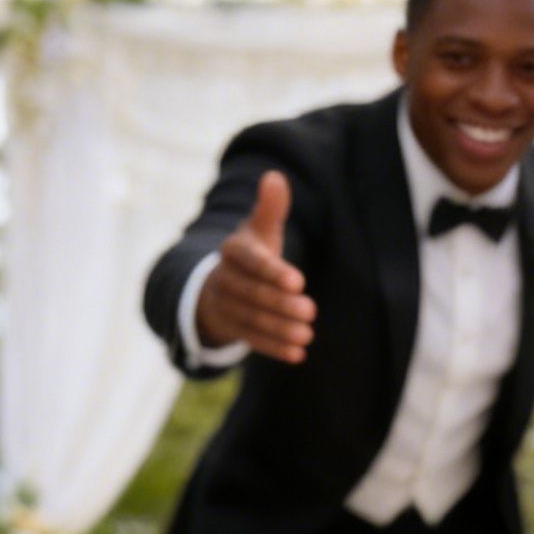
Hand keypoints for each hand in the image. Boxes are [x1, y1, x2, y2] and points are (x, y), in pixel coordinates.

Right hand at [193, 170, 316, 363]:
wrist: (221, 284)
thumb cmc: (252, 253)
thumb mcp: (259, 230)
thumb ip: (270, 208)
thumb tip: (275, 178)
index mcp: (232, 250)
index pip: (251, 261)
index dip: (273, 272)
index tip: (299, 282)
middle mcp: (223, 278)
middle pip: (252, 294)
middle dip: (281, 304)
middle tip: (311, 311)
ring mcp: (224, 306)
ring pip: (252, 319)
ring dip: (280, 329)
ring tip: (308, 335)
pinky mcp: (231, 328)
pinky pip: (251, 340)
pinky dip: (274, 348)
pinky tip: (297, 355)